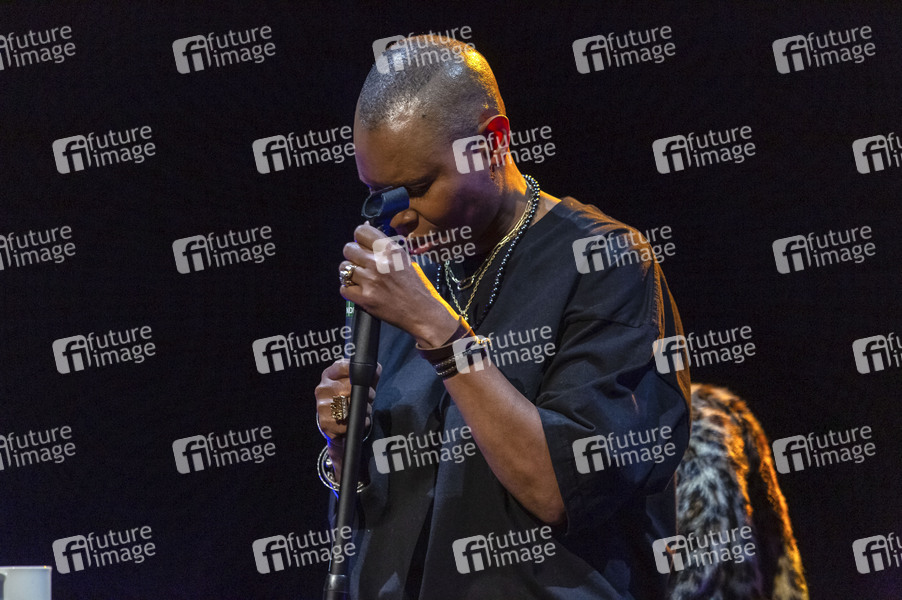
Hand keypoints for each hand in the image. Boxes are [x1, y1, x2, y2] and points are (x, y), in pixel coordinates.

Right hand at [315, 358, 379, 476]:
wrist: (339, 432)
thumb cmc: (351, 405)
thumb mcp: (361, 387)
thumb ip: (370, 375)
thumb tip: (377, 366)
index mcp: (328, 375)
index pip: (344, 366)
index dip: (359, 375)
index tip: (366, 384)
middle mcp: (321, 389)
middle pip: (349, 388)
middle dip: (365, 396)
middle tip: (367, 402)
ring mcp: (321, 407)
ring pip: (349, 405)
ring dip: (362, 411)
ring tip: (361, 413)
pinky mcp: (325, 424)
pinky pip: (347, 422)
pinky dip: (357, 424)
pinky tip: (356, 424)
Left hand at [340, 223, 458, 347]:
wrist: (420, 311)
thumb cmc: (413, 286)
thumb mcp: (403, 258)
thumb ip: (383, 246)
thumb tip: (364, 229)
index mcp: (390, 250)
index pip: (360, 232)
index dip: (358, 239)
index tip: (361, 246)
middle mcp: (379, 262)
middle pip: (348, 249)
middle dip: (352, 256)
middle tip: (361, 265)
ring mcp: (370, 280)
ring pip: (344, 269)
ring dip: (350, 274)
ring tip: (362, 280)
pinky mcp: (365, 297)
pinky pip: (344, 289)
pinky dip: (349, 291)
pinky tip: (361, 292)